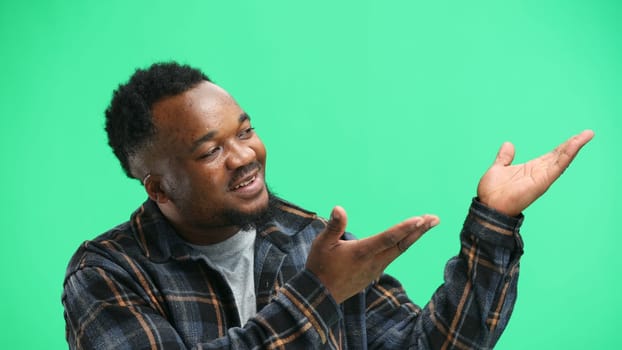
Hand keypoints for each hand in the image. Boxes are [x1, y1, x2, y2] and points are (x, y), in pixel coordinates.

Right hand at [305, 206, 438, 303]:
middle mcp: (373, 261)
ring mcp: (376, 269)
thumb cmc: (320, 266)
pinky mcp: (374, 273)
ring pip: (399, 251)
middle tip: (435, 218)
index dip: (405, 228)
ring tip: (427, 223)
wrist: (320, 295)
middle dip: (420, 231)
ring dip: (414, 236)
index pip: (388, 238)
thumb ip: (333, 226)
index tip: (421, 219)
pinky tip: (408, 238)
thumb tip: (339, 208)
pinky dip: (403, 244)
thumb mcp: (322, 244)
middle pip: (402, 245)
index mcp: (362, 252)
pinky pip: (393, 256)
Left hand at [477, 130, 593, 215]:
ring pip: (561, 160)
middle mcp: (539, 173)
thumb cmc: (492, 192)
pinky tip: (574, 145)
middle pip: (560, 155)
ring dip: (574, 147)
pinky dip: (566, 156)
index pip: (551, 155)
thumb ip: (505, 157)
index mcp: (531, 169)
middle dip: (574, 144)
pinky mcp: (541, 182)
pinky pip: (556, 167)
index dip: (563, 145)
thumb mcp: (499, 168)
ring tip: (586, 135)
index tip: (575, 136)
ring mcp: (542, 178)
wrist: (488, 205)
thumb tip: (508, 144)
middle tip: (588, 133)